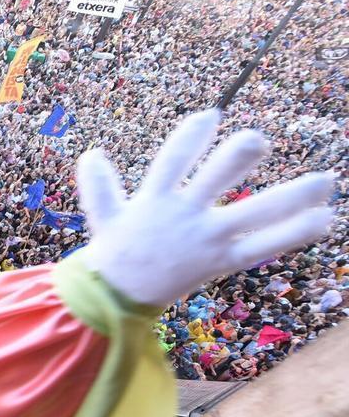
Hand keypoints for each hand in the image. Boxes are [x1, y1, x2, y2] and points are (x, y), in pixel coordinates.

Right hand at [75, 109, 332, 306]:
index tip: (211, 116)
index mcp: (153, 200)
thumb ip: (99, 185)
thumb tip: (92, 154)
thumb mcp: (101, 216)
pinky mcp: (221, 262)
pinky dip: (294, 233)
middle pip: (216, 179)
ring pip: (254, 214)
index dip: (191, 137)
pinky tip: (325, 218)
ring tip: (325, 181)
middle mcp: (183, 215)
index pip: (173, 160)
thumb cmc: (113, 255)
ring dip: (292, 196)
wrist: (117, 301)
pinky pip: (263, 246)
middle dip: (238, 157)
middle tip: (260, 140)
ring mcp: (206, 239)